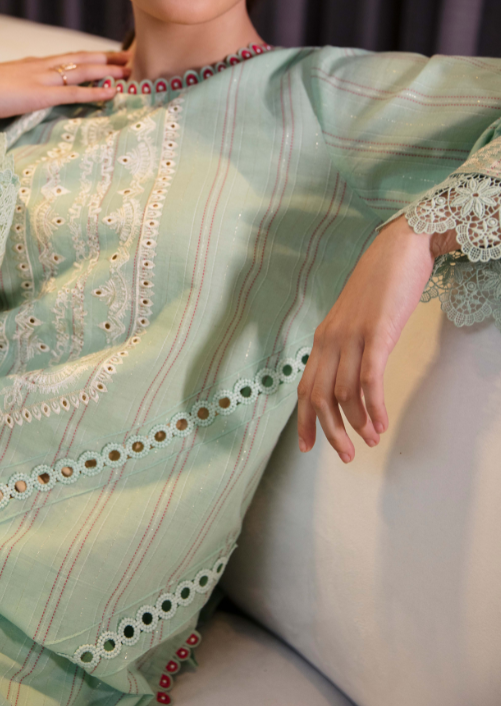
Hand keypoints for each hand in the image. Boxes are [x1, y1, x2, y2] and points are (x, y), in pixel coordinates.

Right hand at [0, 50, 129, 326]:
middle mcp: (34, 68)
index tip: (100, 57)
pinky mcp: (38, 95)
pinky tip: (113, 91)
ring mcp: (37, 80)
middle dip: (103, 58)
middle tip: (126, 56)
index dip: (81, 58)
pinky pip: (74, 92)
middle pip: (77, 60)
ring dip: (108, 69)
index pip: (59, 59)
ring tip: (129, 68)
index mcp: (22, 67)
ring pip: (82, 70)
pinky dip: (96, 91)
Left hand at [297, 214, 459, 462]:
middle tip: (347, 456)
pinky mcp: (376, 333)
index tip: (308, 447)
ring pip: (343, 393)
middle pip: (319, 397)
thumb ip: (349, 346)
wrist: (399, 249)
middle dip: (331, 432)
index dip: (305, 421)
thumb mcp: (356, 319)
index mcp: (323, 337)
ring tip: (372, 440)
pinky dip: (374, 407)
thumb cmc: (380, 285)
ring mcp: (352, 335)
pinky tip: (381, 423)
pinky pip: (369, 379)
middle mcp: (331, 338)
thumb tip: (351, 379)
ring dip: (358, 424)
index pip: (305, 387)